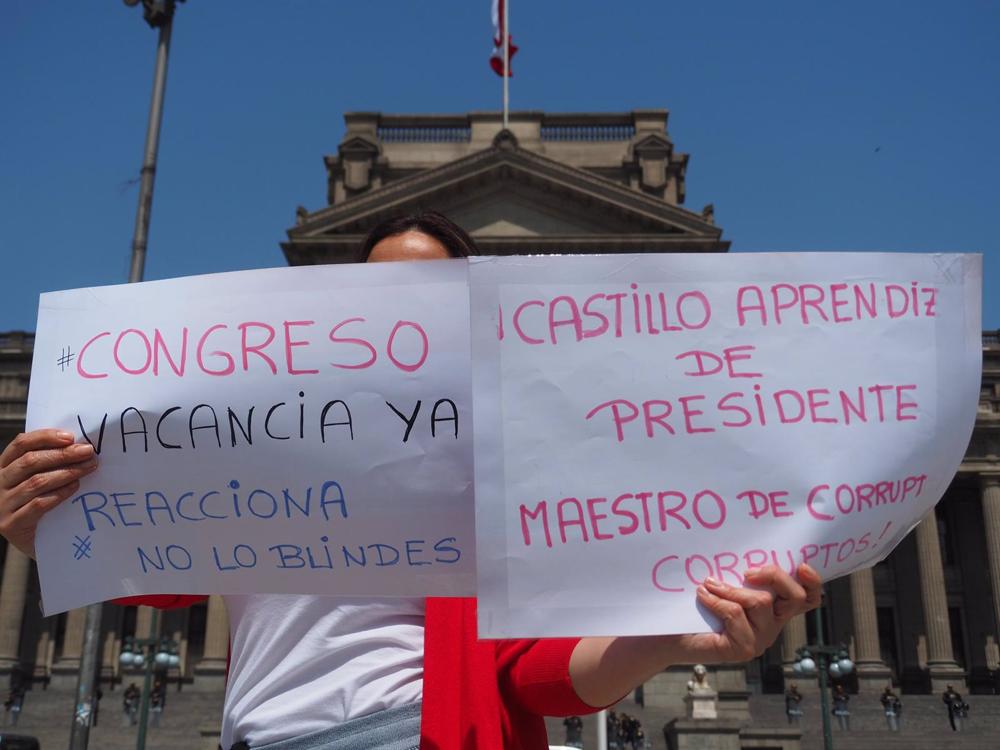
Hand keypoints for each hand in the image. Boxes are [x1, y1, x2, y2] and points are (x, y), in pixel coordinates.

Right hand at [0, 429, 97, 557]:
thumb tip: (78, 444)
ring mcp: (2, 505)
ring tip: (88, 468)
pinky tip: (75, 487)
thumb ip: (49, 463)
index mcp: (3, 467)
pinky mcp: (11, 525)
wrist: (38, 544)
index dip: (45, 437)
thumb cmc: (41, 505)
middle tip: (88, 452)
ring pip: (36, 482)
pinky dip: (59, 494)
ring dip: (66, 472)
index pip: (21, 445)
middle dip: (63, 454)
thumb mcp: (39, 480)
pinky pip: (38, 505)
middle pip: (30, 462)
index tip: (70, 437)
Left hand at [677, 563, 821, 663]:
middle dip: (775, 576)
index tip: (803, 566)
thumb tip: (742, 547)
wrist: (670, 635)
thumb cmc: (696, 606)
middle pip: (794, 597)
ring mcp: (760, 639)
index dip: (812, 583)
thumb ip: (739, 574)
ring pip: (760, 602)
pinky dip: (717, 600)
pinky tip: (702, 595)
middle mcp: (772, 624)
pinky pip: (736, 614)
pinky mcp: (743, 649)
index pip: (806, 599)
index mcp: (773, 608)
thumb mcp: (724, 583)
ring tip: (708, 583)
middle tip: (747, 571)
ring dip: (731, 588)